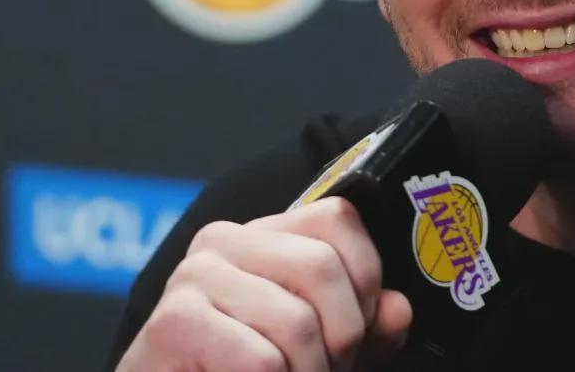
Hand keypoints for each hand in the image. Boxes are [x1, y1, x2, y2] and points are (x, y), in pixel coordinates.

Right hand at [116, 198, 412, 371]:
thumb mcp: (316, 348)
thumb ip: (362, 327)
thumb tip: (399, 310)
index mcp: (262, 235)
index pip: (338, 218)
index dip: (365, 277)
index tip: (357, 328)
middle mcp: (224, 241)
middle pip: (322, 268)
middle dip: (342, 337)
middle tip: (328, 369)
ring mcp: (194, 276)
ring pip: (297, 322)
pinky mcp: (175, 322)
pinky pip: (260, 359)